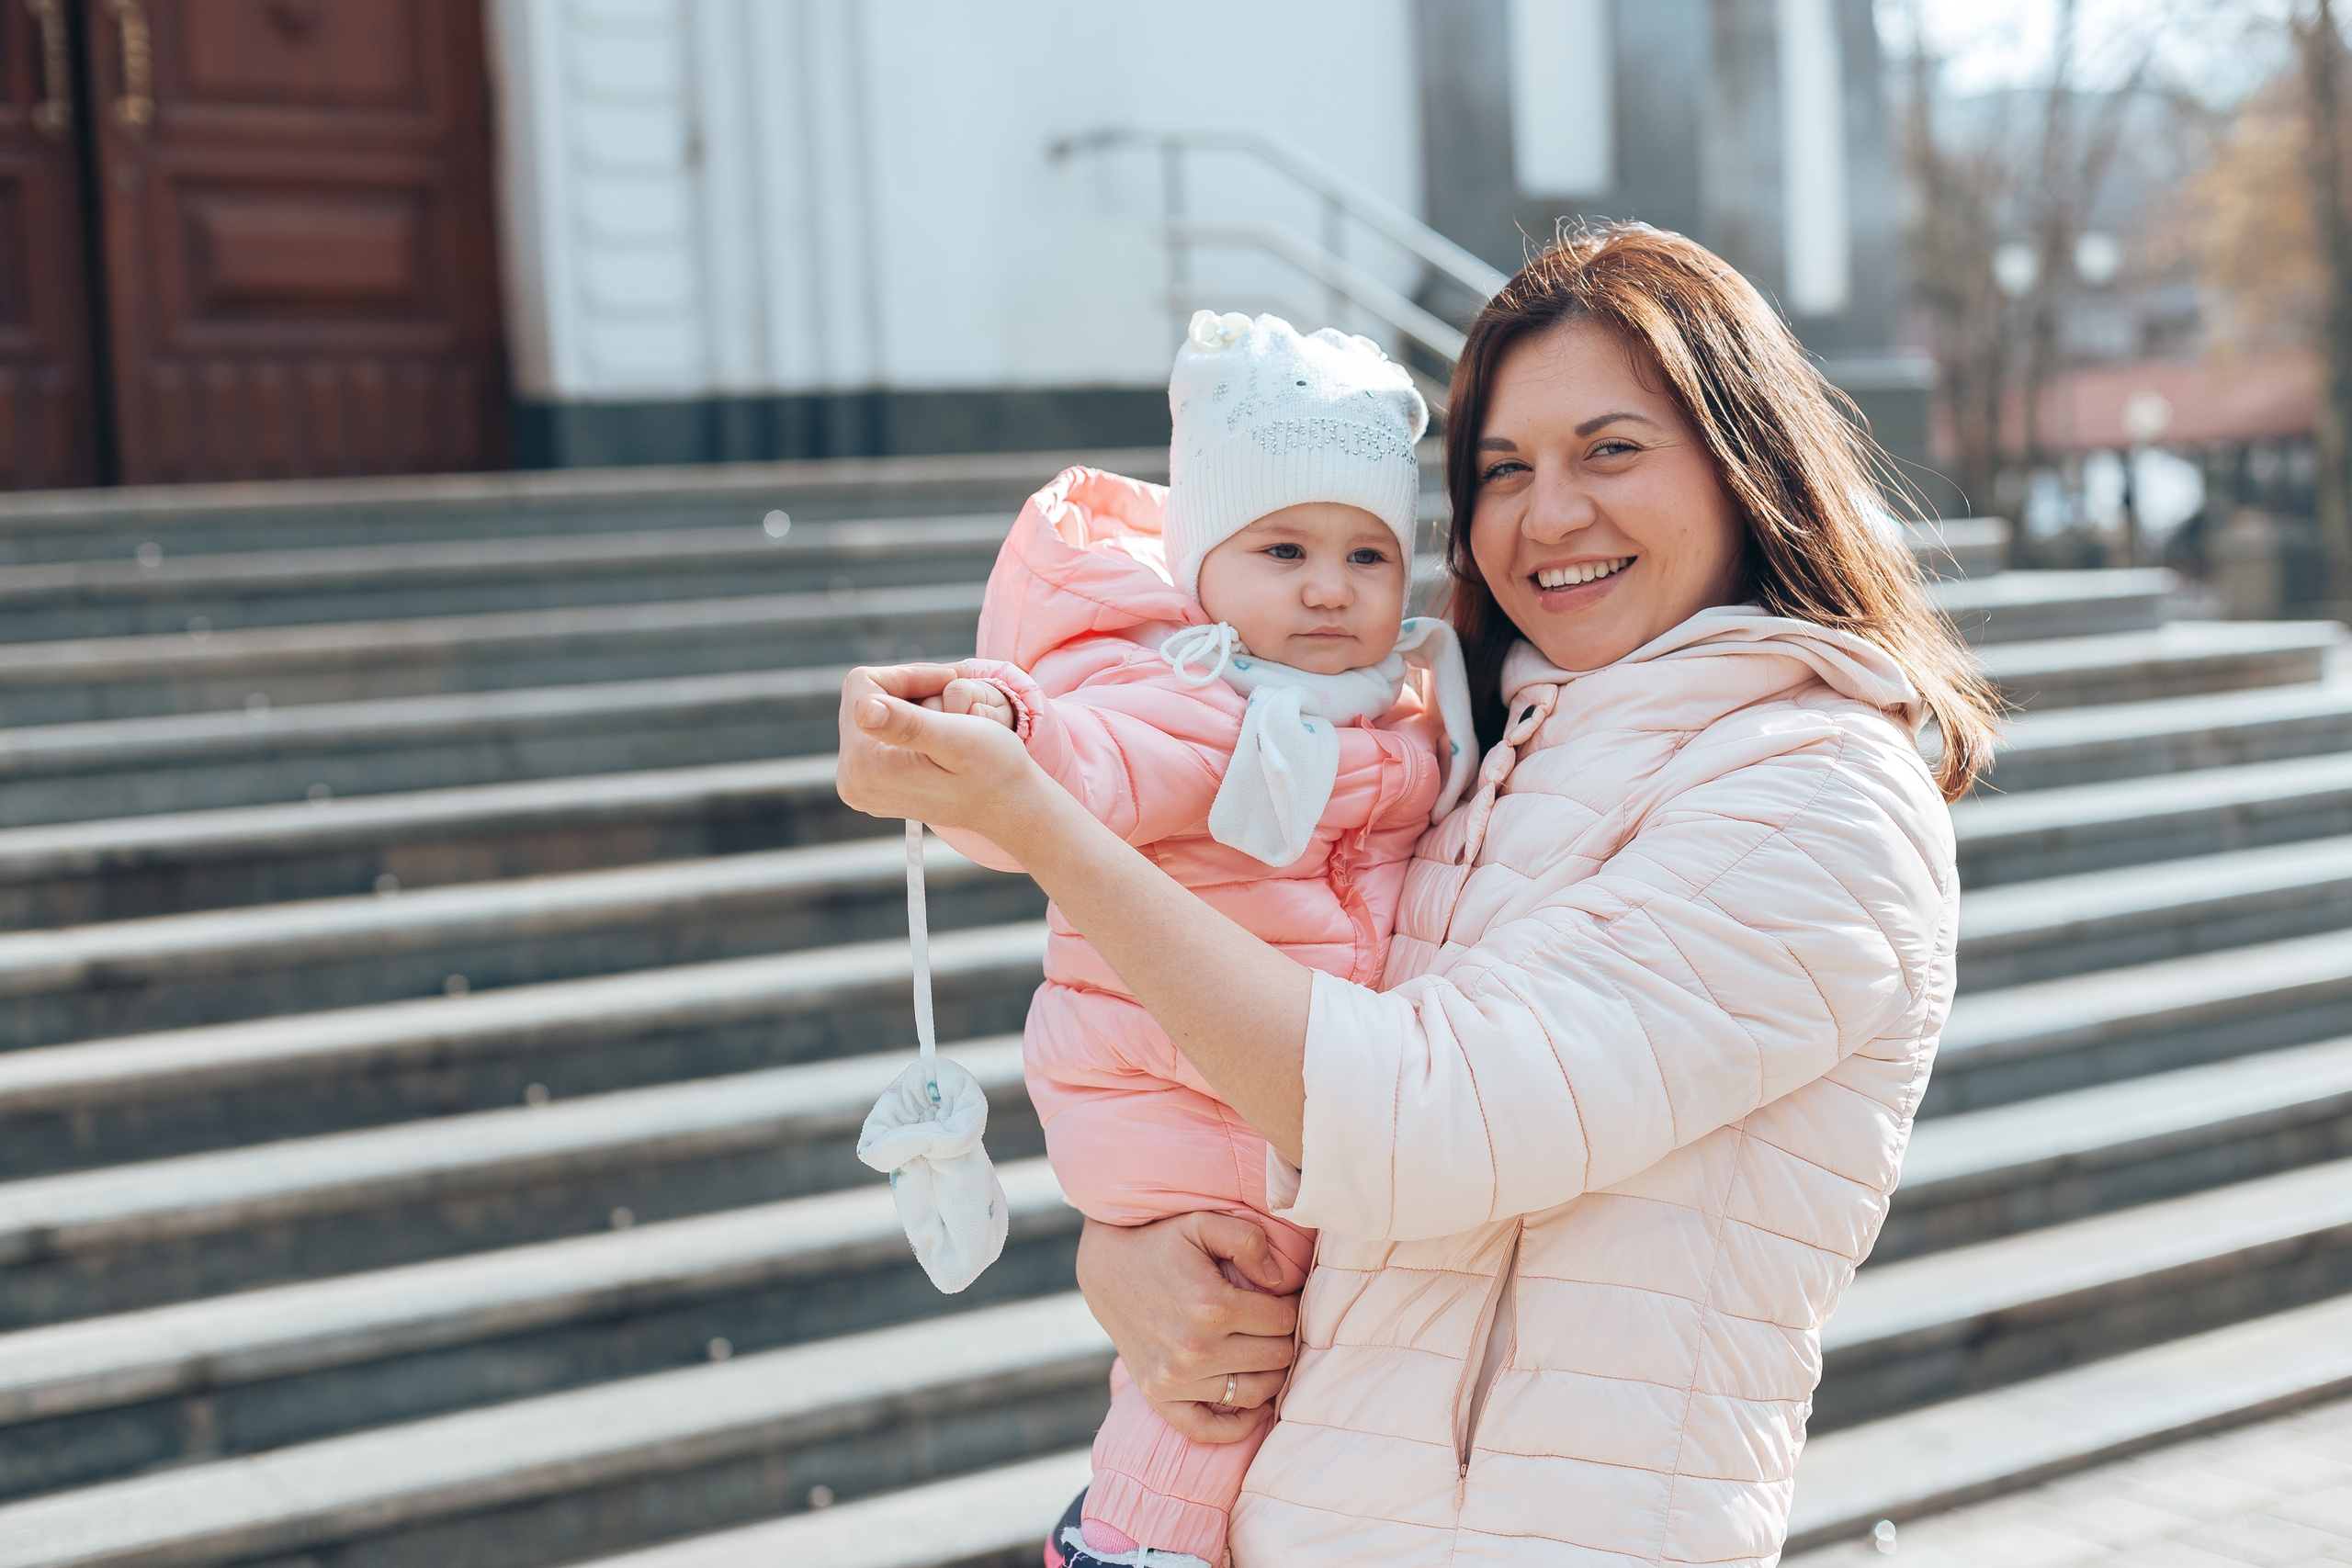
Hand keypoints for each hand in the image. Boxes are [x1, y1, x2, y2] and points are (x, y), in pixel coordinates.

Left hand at [836, 663, 1042, 834]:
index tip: (950, 677)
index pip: (863, 686)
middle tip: (954, 685)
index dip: (908, 673)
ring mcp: (860, 786)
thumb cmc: (992, 770)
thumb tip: (863, 707)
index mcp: (865, 766)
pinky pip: (878, 734)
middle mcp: (852, 781)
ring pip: (871, 714)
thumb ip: (907, 722)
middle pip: (863, 699)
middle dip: (908, 687)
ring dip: (910, 702)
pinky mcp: (872, 787)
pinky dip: (907, 721)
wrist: (1007, 805)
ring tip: (950, 712)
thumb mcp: (957, 738)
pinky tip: (938, 728)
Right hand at [1075, 1214, 1304, 1444]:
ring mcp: (1175, 1379)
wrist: (1106, 1269)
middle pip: (1276, 1357)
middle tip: (1272, 1323)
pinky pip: (1209, 1429)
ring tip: (1263, 1350)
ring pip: (1256, 1393)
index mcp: (1211, 1305)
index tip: (1281, 1298)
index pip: (1283, 1320)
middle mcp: (1194, 1348)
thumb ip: (1248, 1239)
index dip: (1290, 1306)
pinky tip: (1254, 1404)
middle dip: (1282, 1337)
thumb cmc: (1161, 1242)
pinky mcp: (1159, 1396)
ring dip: (1270, 1373)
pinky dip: (1238, 1425)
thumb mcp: (1202, 1223)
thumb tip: (1279, 1281)